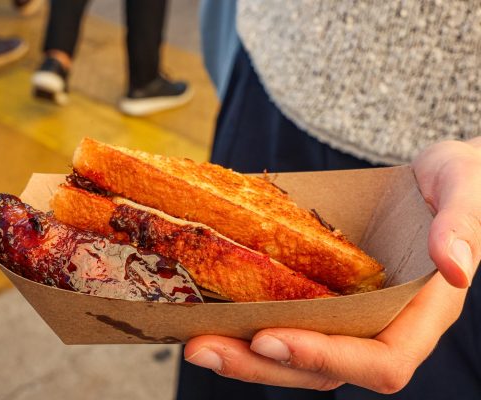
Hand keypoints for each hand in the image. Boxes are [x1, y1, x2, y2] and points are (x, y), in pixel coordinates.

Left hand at [184, 138, 480, 392]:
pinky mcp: (327, 300)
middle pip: (323, 371)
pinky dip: (249, 327)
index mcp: (422, 314)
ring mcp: (351, 317)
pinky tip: (210, 314)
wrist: (436, 177)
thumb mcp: (466, 187)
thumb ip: (463, 225)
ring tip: (193, 342)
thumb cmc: (459, 180)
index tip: (271, 340)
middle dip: (263, 366)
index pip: (381, 361)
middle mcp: (383, 326)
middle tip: (203, 349)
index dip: (327, 358)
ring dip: (245, 356)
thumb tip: (454, 267)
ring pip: (297, 356)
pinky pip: (287, 324)